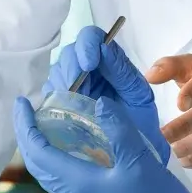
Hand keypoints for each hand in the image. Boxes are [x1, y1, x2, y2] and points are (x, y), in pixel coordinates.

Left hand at [15, 96, 191, 192]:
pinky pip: (64, 175)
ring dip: (41, 146)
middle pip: (37, 163)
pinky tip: (74, 144)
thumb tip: (100, 103)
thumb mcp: (140, 161)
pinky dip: (58, 156)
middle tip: (30, 109)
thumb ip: (119, 131)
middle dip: (28, 135)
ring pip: (49, 171)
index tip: (22, 102)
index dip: (26, 126)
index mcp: (77, 183)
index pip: (38, 152)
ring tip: (46, 122)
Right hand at [45, 27, 168, 162]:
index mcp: (108, 62)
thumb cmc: (142, 123)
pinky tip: (65, 111)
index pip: (91, 38)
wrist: (139, 155)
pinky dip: (54, 101)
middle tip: (79, 87)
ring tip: (76, 102)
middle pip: (69, 55)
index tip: (90, 63)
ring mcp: (72, 88)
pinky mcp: (61, 107)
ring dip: (63, 85)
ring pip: (56, 74)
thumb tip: (104, 48)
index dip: (86, 45)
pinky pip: (49, 98)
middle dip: (72, 68)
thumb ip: (123, 71)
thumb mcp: (138, 95)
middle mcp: (88, 71)